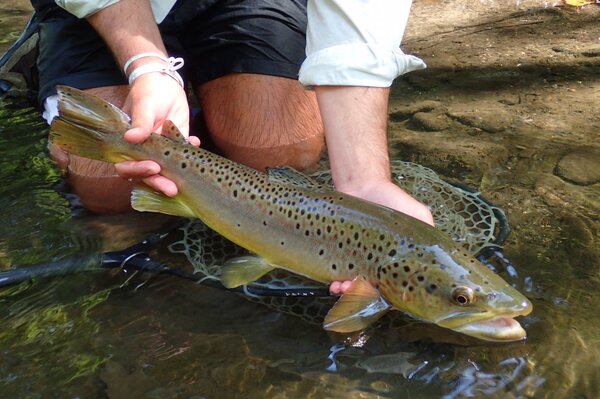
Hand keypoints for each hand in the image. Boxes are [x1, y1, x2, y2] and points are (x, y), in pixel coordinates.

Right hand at [114, 72, 200, 195]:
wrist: (165, 83)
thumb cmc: (148, 92)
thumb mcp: (144, 105)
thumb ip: (140, 122)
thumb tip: (131, 138)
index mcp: (128, 145)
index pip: (126, 166)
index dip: (137, 171)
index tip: (153, 167)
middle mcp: (143, 152)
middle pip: (146, 175)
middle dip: (159, 183)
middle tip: (171, 188)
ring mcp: (161, 151)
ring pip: (165, 172)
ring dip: (175, 177)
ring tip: (186, 181)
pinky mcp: (177, 146)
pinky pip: (183, 156)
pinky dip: (190, 153)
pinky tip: (194, 144)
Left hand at [328, 178, 433, 295]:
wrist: (363, 186)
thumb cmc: (393, 200)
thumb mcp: (417, 214)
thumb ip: (427, 231)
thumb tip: (439, 254)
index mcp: (402, 263)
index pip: (402, 290)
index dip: (397, 300)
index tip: (390, 302)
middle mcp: (382, 268)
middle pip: (376, 294)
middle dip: (367, 298)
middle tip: (359, 292)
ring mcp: (362, 264)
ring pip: (356, 288)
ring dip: (349, 293)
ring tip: (342, 288)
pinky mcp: (343, 258)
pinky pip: (340, 276)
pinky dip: (337, 284)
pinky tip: (334, 284)